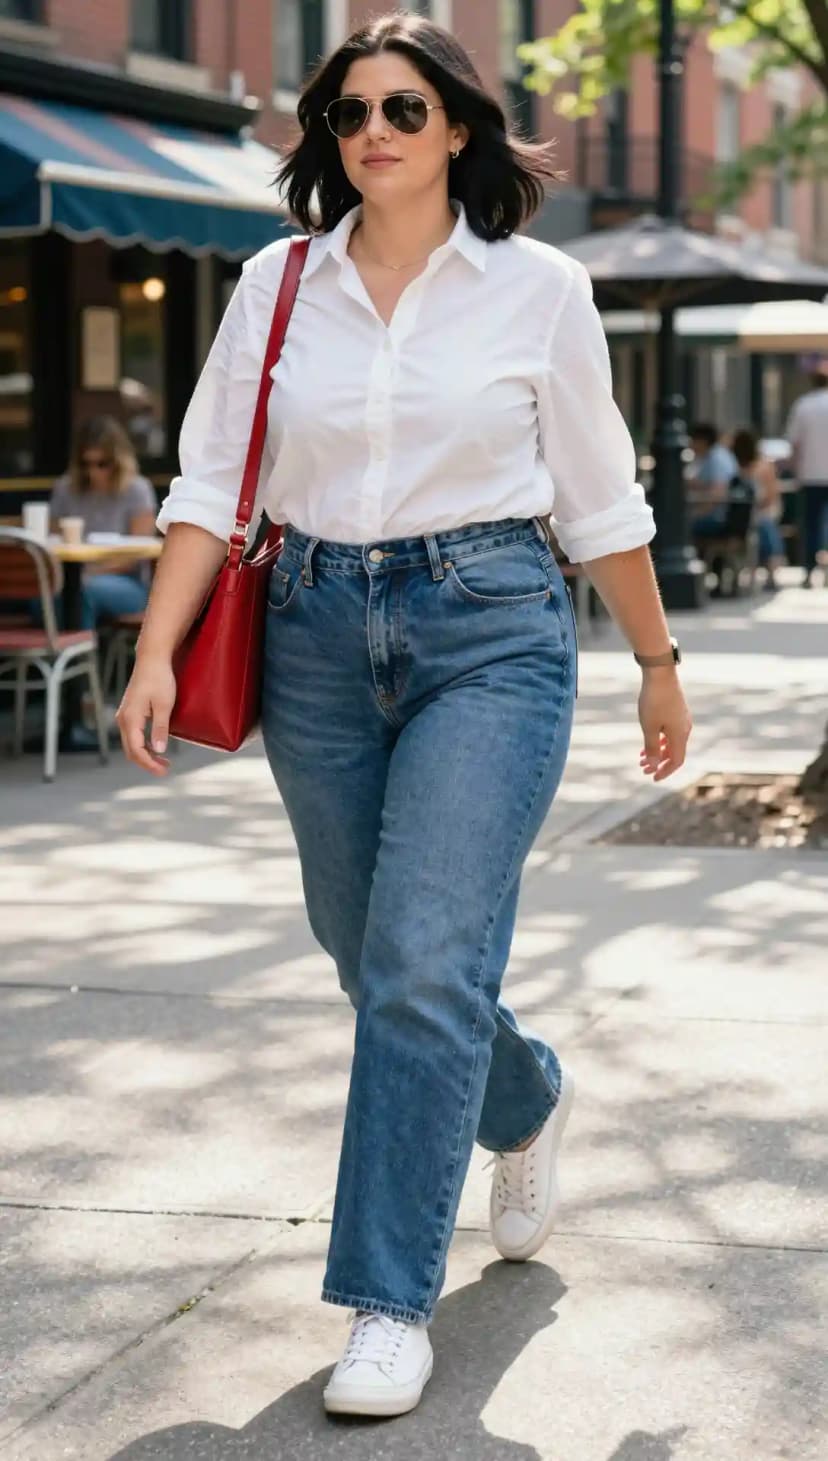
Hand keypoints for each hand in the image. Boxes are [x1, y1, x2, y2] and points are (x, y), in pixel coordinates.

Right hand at [116, 656, 175, 776]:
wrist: (152, 660)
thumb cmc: (159, 679)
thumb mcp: (164, 705)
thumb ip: (160, 728)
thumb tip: (159, 750)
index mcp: (130, 719)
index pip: (136, 750)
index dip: (149, 764)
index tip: (164, 771)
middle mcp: (123, 719)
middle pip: (131, 750)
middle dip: (147, 762)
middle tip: (165, 769)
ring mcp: (124, 716)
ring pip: (131, 744)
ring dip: (145, 755)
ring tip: (163, 761)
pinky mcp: (129, 712)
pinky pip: (133, 735)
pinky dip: (143, 745)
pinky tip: (156, 747)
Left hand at [638, 670, 691, 781]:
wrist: (660, 674)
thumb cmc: (654, 701)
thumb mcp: (649, 727)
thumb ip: (651, 748)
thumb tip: (654, 766)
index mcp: (680, 735)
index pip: (677, 761)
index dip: (665, 771)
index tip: (652, 777)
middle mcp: (685, 729)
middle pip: (674, 753)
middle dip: (659, 763)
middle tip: (642, 769)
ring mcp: (682, 719)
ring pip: (671, 742)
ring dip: (658, 751)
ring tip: (641, 757)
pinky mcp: (677, 711)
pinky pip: (670, 732)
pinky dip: (660, 740)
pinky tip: (648, 740)